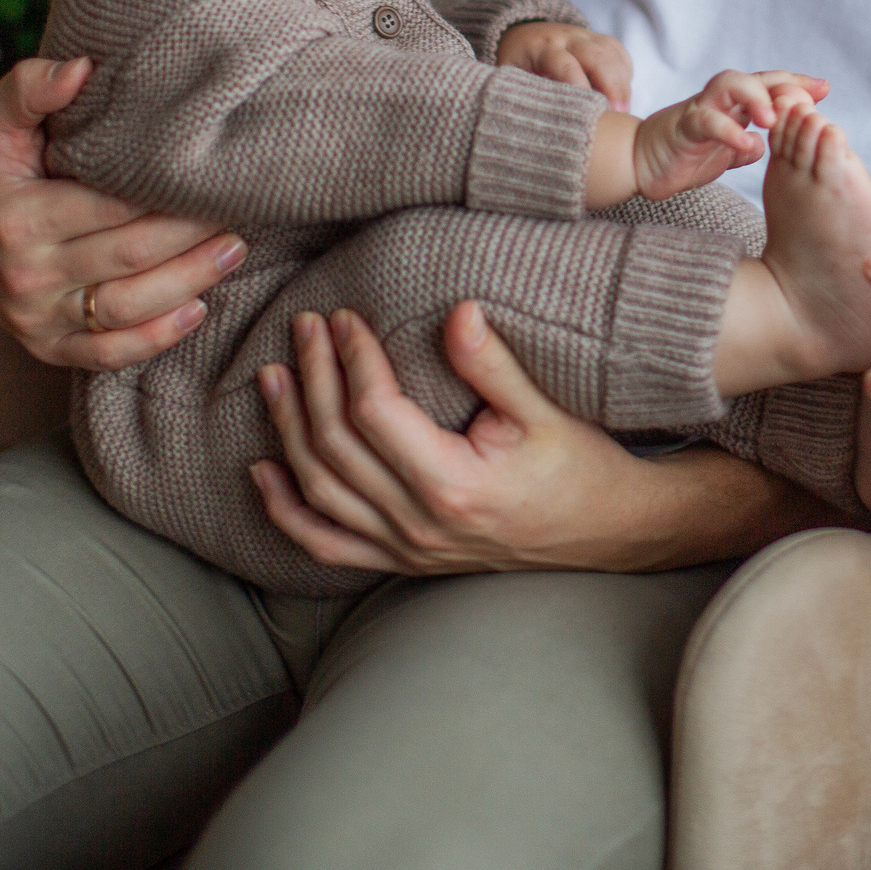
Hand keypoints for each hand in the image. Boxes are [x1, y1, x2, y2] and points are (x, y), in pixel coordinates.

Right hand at [0, 56, 243, 371]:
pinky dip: (155, 339)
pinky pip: (107, 354)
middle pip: (130, 256)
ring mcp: (33, 317)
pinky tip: (196, 310)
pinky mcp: (45, 346)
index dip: (167, 194)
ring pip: (127, 309)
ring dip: (190, 283)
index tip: (212, 177)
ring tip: (232, 252)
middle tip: (238, 214)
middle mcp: (23, 274)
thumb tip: (80, 68)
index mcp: (15, 216)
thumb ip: (30, 88)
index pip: (110, 207)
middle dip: (192, 236)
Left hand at [251, 302, 680, 572]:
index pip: (375, 412)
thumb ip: (494, 365)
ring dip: (288, 432)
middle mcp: (419, 524)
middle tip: (304, 328)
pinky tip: (262, 474)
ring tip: (273, 377)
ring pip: (320, 491)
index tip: (345, 316)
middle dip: (313, 380)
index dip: (353, 359)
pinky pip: (326, 543)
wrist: (608, 532)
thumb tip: (457, 310)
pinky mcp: (403, 560)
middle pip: (335, 447)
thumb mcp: (546, 411)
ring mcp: (406, 549)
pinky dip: (287, 511)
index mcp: (453, 485)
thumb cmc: (581, 467)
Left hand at [495, 21, 634, 109]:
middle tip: (618, 114)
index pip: (564, 65)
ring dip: (621, 83)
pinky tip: (623, 95)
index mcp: (541, 48)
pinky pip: (618, 51)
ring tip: (624, 111)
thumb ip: (522, 95)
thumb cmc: (516, 66)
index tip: (589, 113)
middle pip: (596, 56)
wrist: (521, 35)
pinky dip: (624, 73)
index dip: (580, 88)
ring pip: (611, 53)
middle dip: (611, 85)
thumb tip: (535, 128)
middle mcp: (566, 37)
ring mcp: (585, 35)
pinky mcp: (599, 39)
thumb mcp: (510, 79)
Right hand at [626, 70, 827, 201]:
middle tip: (809, 96)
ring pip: (730, 84)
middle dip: (784, 82)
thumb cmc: (683, 156)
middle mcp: (719, 101)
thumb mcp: (724, 155)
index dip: (796, 84)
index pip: (769, 86)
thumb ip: (745, 147)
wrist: (639, 163)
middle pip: (756, 77)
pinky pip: (707, 121)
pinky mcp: (682, 127)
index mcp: (733, 107)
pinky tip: (746, 144)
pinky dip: (729, 131)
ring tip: (773, 119)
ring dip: (755, 96)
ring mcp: (700, 109)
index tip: (824, 87)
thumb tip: (766, 145)